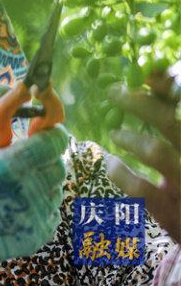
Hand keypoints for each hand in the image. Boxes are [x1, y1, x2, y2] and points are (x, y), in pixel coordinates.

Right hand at [0, 86, 68, 285]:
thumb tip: (8, 88)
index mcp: (10, 166)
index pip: (56, 139)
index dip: (50, 130)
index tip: (37, 128)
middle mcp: (30, 192)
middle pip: (58, 161)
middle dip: (43, 154)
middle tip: (18, 156)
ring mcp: (38, 216)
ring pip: (56, 184)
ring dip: (40, 177)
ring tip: (11, 182)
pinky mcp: (41, 234)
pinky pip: (52, 207)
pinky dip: (37, 201)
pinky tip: (11, 204)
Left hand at [105, 68, 180, 242]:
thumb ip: (174, 115)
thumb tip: (152, 74)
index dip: (165, 82)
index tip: (142, 70)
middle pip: (169, 120)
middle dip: (138, 102)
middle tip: (113, 92)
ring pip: (158, 152)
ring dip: (131, 138)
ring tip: (115, 132)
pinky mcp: (174, 215)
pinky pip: (144, 191)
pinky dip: (122, 175)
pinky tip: (112, 164)